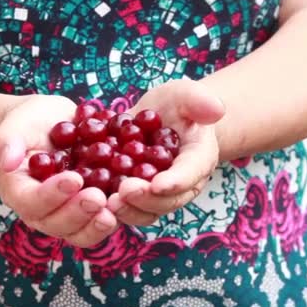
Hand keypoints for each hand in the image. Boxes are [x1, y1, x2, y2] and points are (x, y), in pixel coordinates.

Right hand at [0, 95, 117, 246]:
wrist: (54, 125)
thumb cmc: (30, 123)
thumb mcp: (17, 124)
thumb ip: (8, 140)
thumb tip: (7, 161)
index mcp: (19, 191)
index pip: (30, 201)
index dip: (51, 195)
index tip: (74, 179)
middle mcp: (41, 211)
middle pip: (55, 224)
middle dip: (77, 213)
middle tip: (98, 198)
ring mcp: (66, 215)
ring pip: (79, 233)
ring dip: (96, 225)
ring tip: (115, 210)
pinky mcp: (90, 212)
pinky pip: (100, 223)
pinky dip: (116, 217)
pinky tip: (130, 204)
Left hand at [107, 79, 224, 225]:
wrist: (161, 119)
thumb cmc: (178, 106)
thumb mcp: (186, 95)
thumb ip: (200, 100)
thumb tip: (215, 109)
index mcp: (198, 161)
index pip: (190, 174)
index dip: (176, 181)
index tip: (158, 183)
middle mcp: (180, 185)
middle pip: (166, 201)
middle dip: (145, 199)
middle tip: (123, 192)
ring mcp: (156, 194)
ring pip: (145, 211)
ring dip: (127, 210)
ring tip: (107, 202)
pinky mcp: (134, 195)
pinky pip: (125, 206)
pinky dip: (109, 207)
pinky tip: (90, 198)